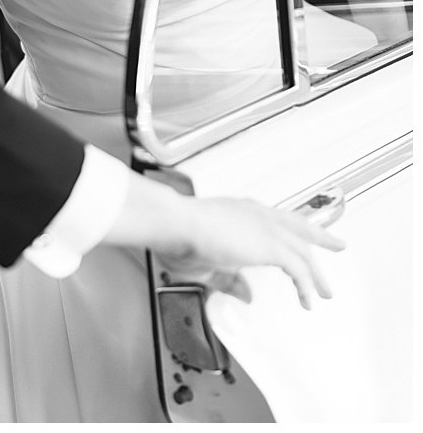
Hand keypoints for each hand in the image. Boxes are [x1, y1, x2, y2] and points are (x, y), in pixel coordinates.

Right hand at [166, 196, 344, 309]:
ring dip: (316, 274)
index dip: (293, 227)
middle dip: (321, 239)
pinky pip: (299, 269)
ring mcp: (267, 228)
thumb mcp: (205, 262)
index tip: (303, 232)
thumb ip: (229, 279)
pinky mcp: (271, 246)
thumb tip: (246, 294)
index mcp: (241, 212)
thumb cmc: (177, 235)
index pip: (276, 218)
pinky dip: (306, 286)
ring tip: (324, 292)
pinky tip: (307, 300)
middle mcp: (258, 215)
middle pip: (300, 228)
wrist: (174, 222)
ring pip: (304, 251)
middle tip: (337, 246)